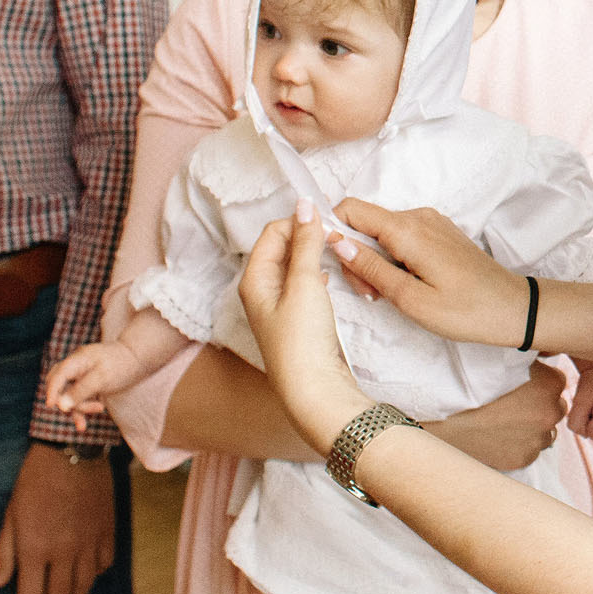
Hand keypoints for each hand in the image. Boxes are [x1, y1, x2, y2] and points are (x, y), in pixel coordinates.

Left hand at [0, 444, 114, 593]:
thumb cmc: (34, 480)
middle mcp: (64, 552)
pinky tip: (88, 573)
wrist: (72, 451)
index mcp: (35, 549)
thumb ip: (4, 552)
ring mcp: (89, 543)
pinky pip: (105, 563)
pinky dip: (96, 573)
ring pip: (84, 585)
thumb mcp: (11, 514)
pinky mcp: (106, 531)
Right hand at [43, 340, 147, 419]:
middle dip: (66, 401)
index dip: (52, 390)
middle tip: (78, 411)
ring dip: (79, 407)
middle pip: (59, 386)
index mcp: (78, 360)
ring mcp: (81, 374)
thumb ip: (80, 391)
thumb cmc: (121, 366)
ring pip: (70, 394)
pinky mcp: (88, 383)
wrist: (140, 358)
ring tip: (100, 408)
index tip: (50, 406)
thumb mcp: (102, 378)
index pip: (58, 375)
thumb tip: (60, 406)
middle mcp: (76, 366)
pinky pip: (79, 397)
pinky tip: (87, 421)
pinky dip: (83, 407)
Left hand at [242, 201, 372, 452]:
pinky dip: (319, 274)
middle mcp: (261, 289)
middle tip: (338, 236)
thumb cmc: (302, 337)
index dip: (299, 222)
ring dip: (316, 255)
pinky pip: (305, 283)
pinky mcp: (296, 318)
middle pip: (283, 247)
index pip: (273, 232)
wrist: (313, 389)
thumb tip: (304, 204)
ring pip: (296, 266)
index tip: (329, 222)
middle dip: (309, 238)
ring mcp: (278, 305)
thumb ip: (305, 243)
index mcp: (254, 278)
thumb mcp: (305, 283)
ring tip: (339, 253)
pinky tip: (331, 277)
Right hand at [330, 199, 526, 347]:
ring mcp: (430, 222)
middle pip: (364, 223)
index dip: (332, 232)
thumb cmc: (464, 310)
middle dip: (356, 256)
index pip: (350, 208)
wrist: (513, 309)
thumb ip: (370, 268)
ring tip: (390, 295)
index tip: (339, 267)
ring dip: (374, 261)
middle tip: (371, 294)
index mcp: (408, 229)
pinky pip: (401, 236)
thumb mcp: (410, 298)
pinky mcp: (438, 232)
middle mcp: (417, 216)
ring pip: (381, 232)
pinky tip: (404, 285)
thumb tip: (335, 241)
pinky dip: (393, 258)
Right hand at [423, 360, 569, 471]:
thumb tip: (537, 360)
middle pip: (555, 407)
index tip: (520, 384)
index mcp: (552, 383)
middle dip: (539, 406)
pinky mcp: (524, 458)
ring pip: (544, 432)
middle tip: (512, 404)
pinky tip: (498, 436)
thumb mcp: (503, 358)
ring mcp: (539, 437)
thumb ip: (528, 361)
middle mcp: (552, 411)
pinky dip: (518, 446)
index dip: (539, 382)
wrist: (444, 413)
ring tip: (503, 422)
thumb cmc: (469, 380)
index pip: (557, 381)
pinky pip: (529, 451)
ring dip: (531, 428)